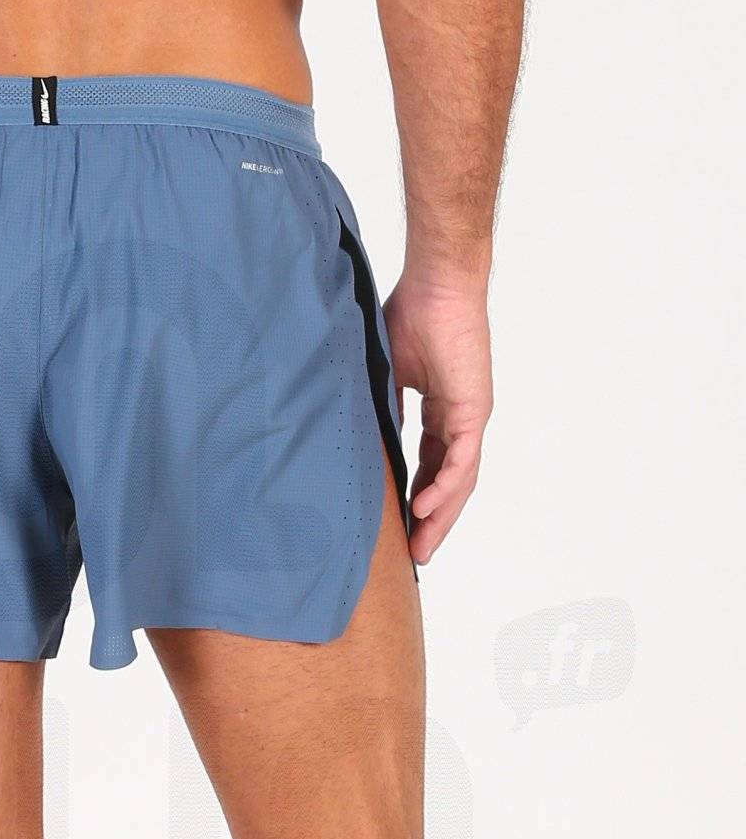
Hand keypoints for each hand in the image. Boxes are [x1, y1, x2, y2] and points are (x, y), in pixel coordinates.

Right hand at [382, 276, 492, 566]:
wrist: (436, 283)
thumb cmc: (412, 313)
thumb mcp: (388, 374)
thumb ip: (384, 409)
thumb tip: (364, 440)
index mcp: (440, 411)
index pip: (431, 466)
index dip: (416, 498)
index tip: (401, 527)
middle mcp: (460, 419)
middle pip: (449, 483)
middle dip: (432, 521)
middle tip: (416, 554)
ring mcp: (469, 416)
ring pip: (459, 480)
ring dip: (440, 515)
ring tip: (421, 545)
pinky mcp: (472, 409)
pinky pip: (460, 460)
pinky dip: (443, 487)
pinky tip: (425, 510)